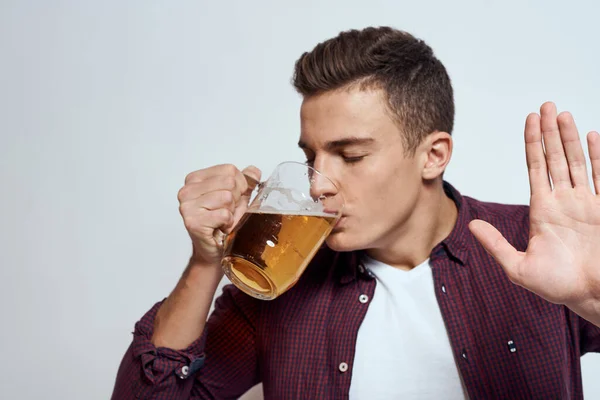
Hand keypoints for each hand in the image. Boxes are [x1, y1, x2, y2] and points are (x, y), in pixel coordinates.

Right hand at [178, 164, 260, 265]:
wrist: (213, 252)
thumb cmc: (222, 224)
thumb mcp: (237, 198)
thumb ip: (245, 181)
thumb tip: (254, 171)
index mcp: (195, 179)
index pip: (229, 169)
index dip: (240, 186)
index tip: (231, 200)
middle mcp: (187, 190)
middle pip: (229, 182)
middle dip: (235, 200)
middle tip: (226, 212)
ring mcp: (187, 206)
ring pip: (227, 197)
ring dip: (231, 213)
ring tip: (223, 220)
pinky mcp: (193, 222)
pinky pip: (224, 214)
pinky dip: (228, 223)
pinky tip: (220, 228)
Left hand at [469, 102, 599, 324]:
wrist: (592, 297)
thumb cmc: (558, 287)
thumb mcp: (518, 267)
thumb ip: (495, 244)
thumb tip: (470, 225)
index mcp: (543, 210)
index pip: (536, 167)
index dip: (532, 143)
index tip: (530, 120)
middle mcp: (564, 201)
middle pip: (555, 158)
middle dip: (550, 132)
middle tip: (547, 105)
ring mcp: (587, 203)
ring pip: (578, 161)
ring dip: (571, 138)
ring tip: (563, 114)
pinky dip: (599, 156)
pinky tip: (593, 136)